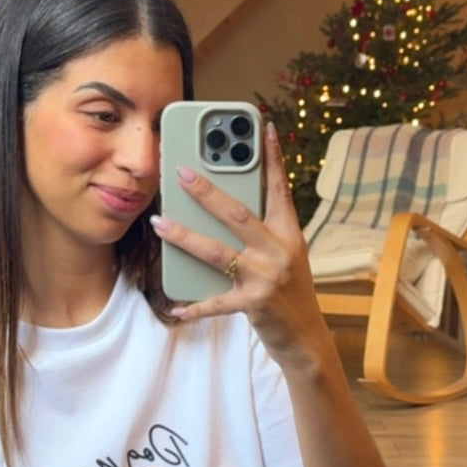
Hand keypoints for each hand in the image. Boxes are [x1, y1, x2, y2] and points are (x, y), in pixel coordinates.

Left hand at [150, 121, 325, 369]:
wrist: (307, 340)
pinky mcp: (255, 304)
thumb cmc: (291, 295)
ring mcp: (267, 277)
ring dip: (184, 236)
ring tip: (159, 222)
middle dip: (206, 191)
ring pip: (217, 251)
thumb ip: (261, 234)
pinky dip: (194, 306)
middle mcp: (280, 251)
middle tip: (180, 172)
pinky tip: (176, 307)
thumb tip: (221, 210)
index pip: (279, 188)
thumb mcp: (286, 258)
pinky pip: (216, 302)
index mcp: (289, 234)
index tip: (263, 127)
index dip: (272, 157)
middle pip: (238, 214)